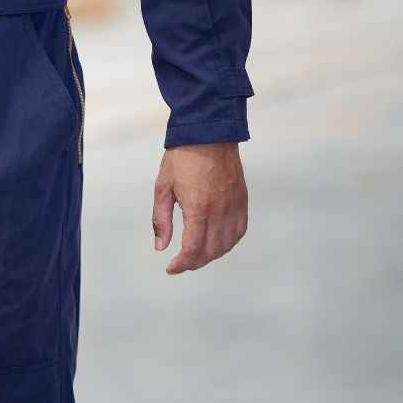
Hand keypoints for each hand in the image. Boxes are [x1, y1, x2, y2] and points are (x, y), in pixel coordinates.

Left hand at [152, 142, 247, 274]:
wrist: (208, 133)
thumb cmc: (181, 159)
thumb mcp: (162, 188)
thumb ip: (161, 220)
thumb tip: (160, 247)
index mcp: (198, 207)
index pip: (193, 248)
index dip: (181, 264)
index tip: (171, 268)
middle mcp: (220, 210)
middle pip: (211, 250)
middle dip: (194, 263)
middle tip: (180, 264)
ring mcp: (234, 205)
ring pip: (227, 244)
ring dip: (212, 256)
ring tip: (196, 257)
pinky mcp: (242, 200)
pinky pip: (239, 230)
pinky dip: (228, 243)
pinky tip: (217, 244)